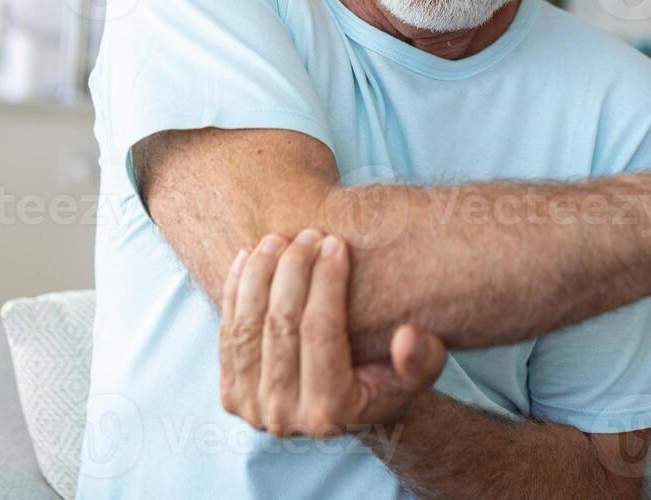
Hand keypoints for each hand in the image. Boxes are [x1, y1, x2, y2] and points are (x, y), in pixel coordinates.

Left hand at [219, 228, 446, 437]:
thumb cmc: (389, 381)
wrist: (350, 410)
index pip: (321, 333)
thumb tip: (408, 338)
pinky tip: (248, 256)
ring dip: (260, 275)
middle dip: (294, 271)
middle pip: (280, 327)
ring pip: (247, 327)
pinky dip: (234, 291)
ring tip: (278, 238)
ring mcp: (251, 407)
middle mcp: (285, 416)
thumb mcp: (418, 375)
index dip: (327, 282)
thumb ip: (422, 360)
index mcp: (331, 412)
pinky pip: (228, 334)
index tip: (336, 242)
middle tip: (310, 234)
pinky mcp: (231, 393)